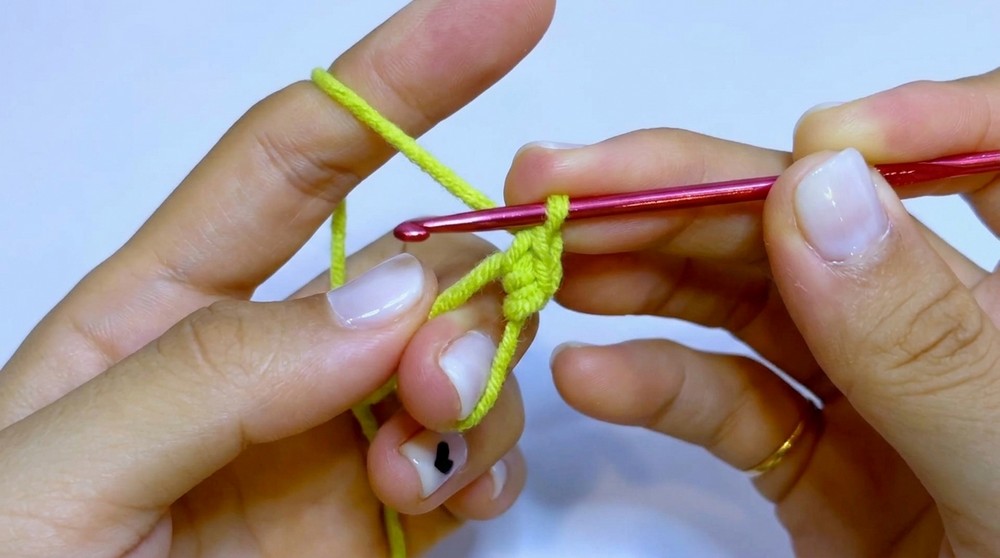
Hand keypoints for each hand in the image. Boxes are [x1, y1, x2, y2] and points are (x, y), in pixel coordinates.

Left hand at [0, 1, 554, 555]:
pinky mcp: (368, 523)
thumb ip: (212, 378)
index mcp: (157, 312)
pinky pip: (466, 459)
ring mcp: (321, 443)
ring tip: (421, 460)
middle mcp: (258, 364)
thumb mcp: (56, 476)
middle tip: (432, 388)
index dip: (404, 75)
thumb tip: (387, 304)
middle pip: (407, 268)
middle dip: (457, 295)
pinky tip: (450, 494)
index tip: (509, 10)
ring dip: (475, 387)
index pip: (297, 159)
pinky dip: (486, 462)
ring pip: (457, 360)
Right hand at [505, 68, 999, 555]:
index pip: (983, 158)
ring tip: (550, 256)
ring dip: (642, 271)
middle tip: (566, 182)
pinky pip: (725, 401)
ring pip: (745, 298)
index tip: (817, 138)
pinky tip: (587, 375)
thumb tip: (818, 187)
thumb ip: (927, 337)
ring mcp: (869, 392)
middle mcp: (941, 328)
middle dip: (689, 190)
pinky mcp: (810, 461)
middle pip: (812, 219)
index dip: (907, 125)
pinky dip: (651, 383)